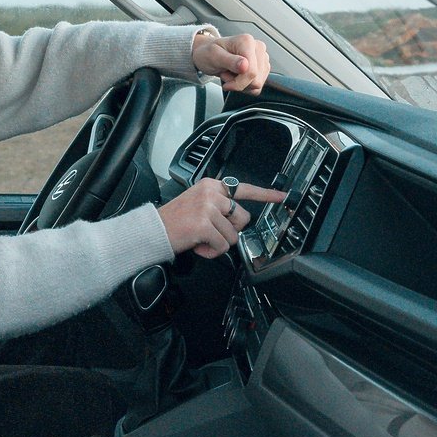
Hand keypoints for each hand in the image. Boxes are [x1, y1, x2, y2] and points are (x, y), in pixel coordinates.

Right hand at [156, 177, 285, 258]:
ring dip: (219, 242)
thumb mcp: (198, 202)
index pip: (244, 189)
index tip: (282, 197)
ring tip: (201, 238)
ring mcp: (208, 208)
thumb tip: (239, 219)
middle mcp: (211, 193)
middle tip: (211, 231)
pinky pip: (223, 246)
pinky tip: (199, 245)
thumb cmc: (175, 220)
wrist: (153, 230)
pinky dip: (212, 251)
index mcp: (212, 185)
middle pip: (243, 218)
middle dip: (231, 230)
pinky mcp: (205, 225)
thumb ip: (219, 205)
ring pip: (233, 235)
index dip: (266, 194)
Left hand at [192, 28, 271, 93]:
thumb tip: (245, 66)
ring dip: (241, 84)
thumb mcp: (213, 56)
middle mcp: (258, 47)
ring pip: (258, 84)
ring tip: (230, 72)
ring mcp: (262, 57)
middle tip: (225, 72)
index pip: (251, 71)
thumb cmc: (208, 53)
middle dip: (238, 82)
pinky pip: (257, 86)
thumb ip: (230, 61)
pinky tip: (236, 76)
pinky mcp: (262, 67)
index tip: (224, 78)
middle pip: (256, 79)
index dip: (238, 82)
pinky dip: (245, 86)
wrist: (207, 53)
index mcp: (247, 41)